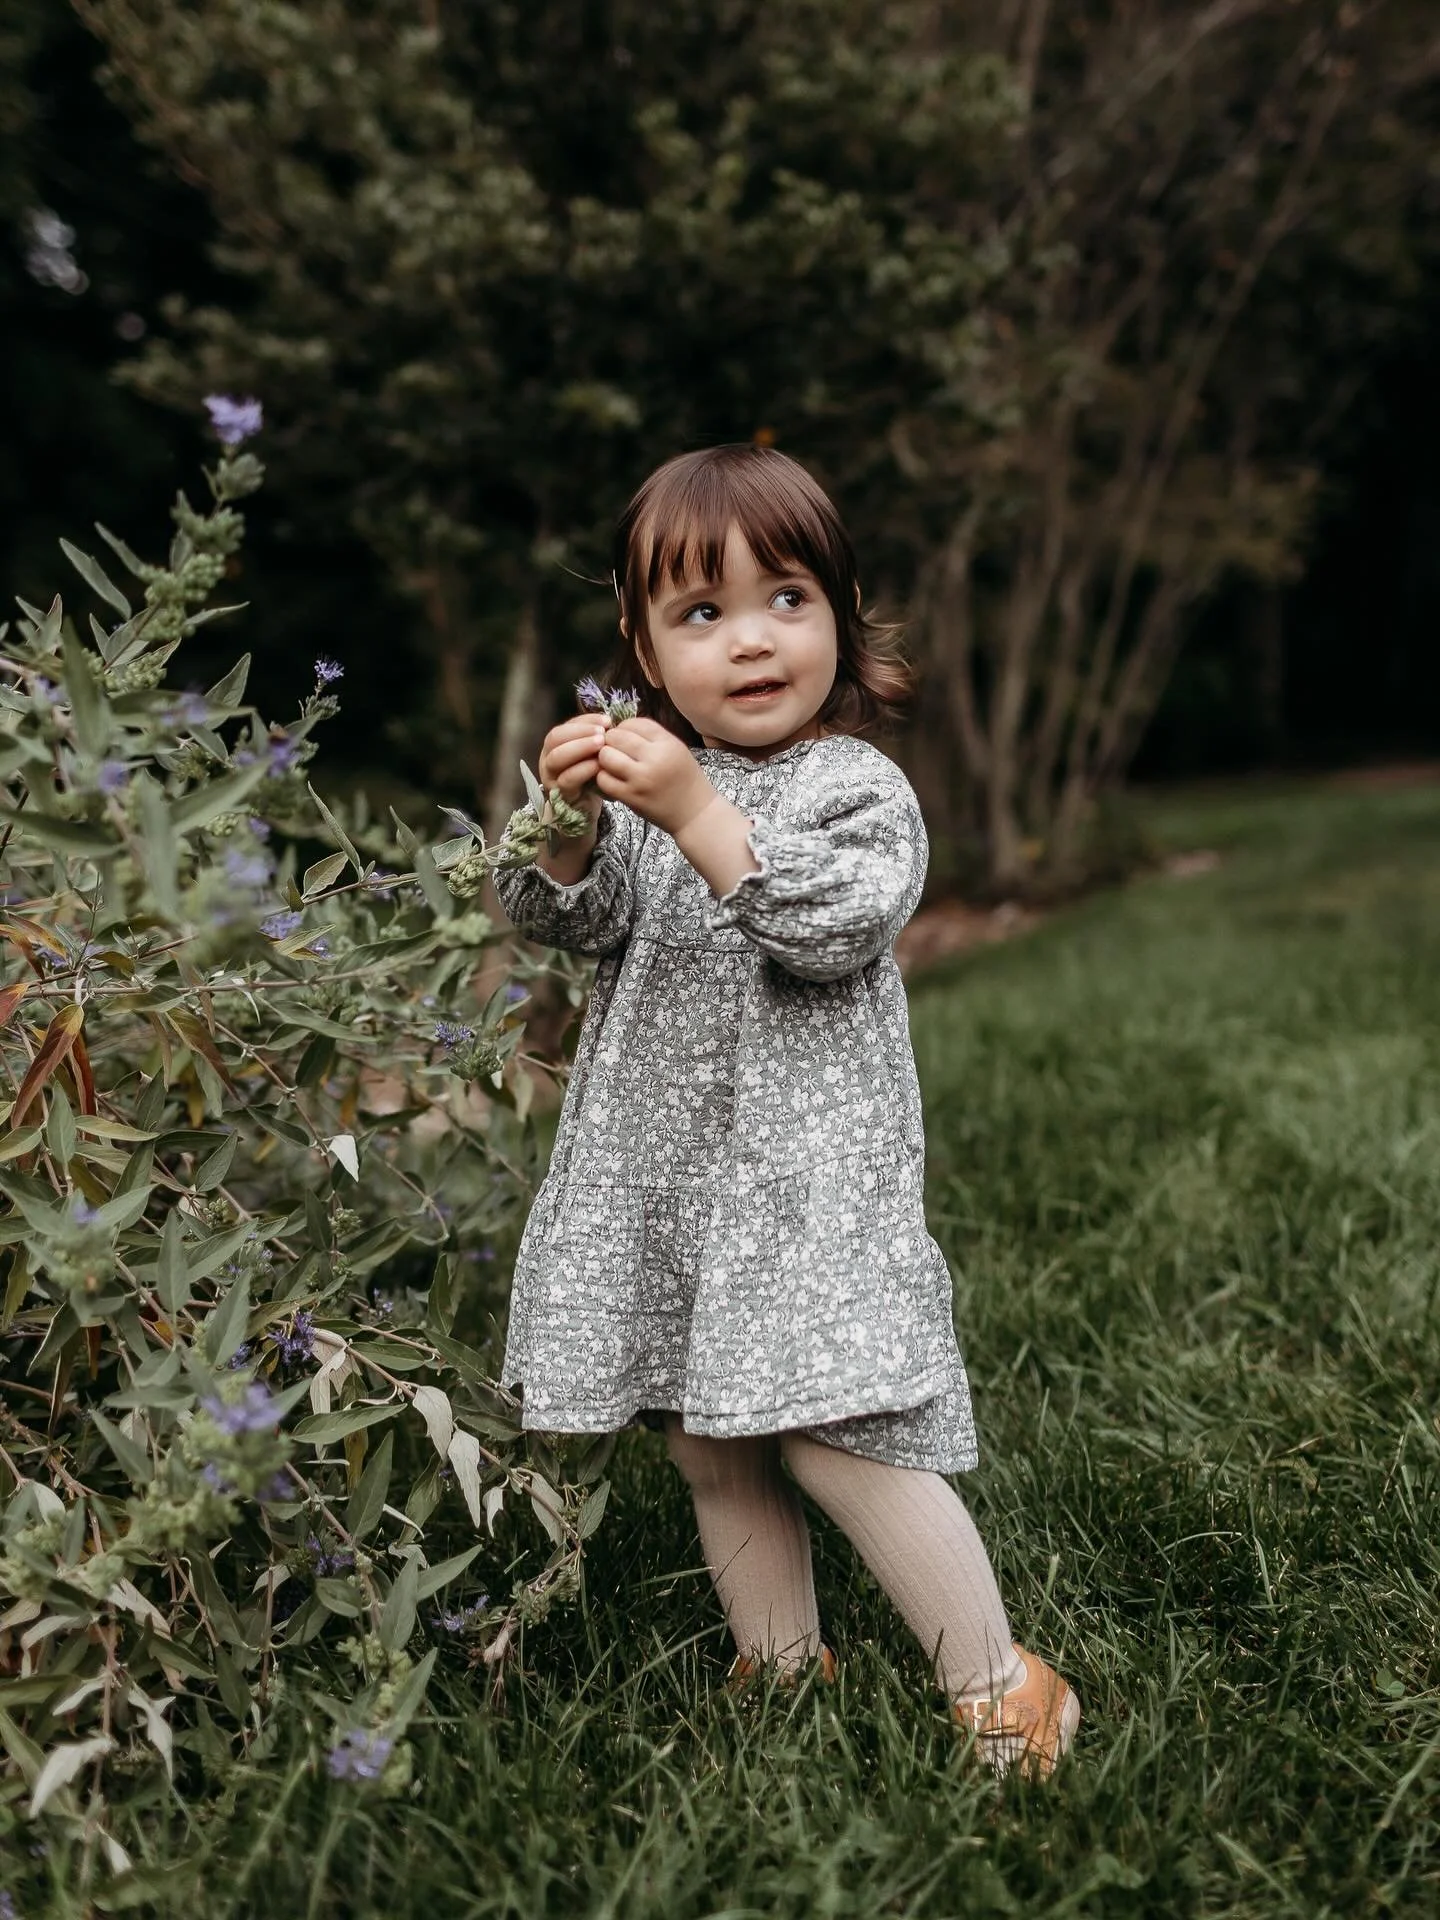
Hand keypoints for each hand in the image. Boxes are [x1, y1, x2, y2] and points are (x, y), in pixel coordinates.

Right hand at [537, 711, 614, 832]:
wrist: (586, 809)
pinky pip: (566, 780)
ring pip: (556, 758)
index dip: (584, 721)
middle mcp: (548, 758)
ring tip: (601, 745)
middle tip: (602, 733)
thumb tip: (609, 722)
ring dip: (579, 748)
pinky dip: (582, 770)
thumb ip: (595, 739)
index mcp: (555, 746)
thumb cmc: (590, 777)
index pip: (564, 726)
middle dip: (580, 732)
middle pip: (555, 738)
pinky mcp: (559, 794)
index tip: (606, 721)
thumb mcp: (592, 755)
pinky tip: (598, 765)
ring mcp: (550, 777)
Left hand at [595, 717, 717, 836]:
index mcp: (667, 743)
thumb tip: (621, 728)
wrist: (694, 813)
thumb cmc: (684, 780)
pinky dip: (604, 777)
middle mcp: (655, 758)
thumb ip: (652, 737)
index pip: (634, 723)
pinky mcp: (631, 797)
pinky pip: (604, 780)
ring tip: (612, 763)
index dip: (624, 726)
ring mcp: (641, 778)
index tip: (624, 735)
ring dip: (604, 758)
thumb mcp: (676, 749)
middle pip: (617, 737)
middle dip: (611, 740)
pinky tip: (612, 778)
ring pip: (606, 756)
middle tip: (614, 748)